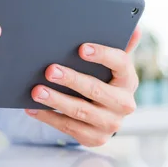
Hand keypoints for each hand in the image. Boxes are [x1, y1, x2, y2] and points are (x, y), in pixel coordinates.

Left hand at [26, 28, 141, 146]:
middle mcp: (124, 104)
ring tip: (36, 91)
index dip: (102, 55)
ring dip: (56, 100)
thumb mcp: (113, 66)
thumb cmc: (105, 81)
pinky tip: (32, 107)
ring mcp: (111, 123)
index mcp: (129, 79)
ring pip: (80, 111)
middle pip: (96, 90)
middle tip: (50, 70)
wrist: (106, 115)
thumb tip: (135, 28)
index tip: (81, 48)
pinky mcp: (95, 138)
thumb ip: (121, 45)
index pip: (121, 63)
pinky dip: (48, 117)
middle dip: (71, 79)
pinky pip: (68, 127)